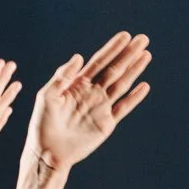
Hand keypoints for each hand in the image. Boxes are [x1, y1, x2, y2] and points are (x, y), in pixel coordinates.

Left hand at [24, 31, 151, 173]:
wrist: (47, 152)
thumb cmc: (42, 124)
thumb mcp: (47, 96)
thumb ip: (62, 76)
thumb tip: (79, 56)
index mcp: (78, 84)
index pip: (99, 62)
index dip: (112, 48)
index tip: (125, 35)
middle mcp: (92, 93)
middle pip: (114, 69)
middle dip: (128, 54)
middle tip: (142, 39)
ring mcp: (101, 107)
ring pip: (121, 84)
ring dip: (134, 70)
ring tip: (146, 55)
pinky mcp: (106, 124)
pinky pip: (123, 108)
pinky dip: (134, 98)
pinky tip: (144, 86)